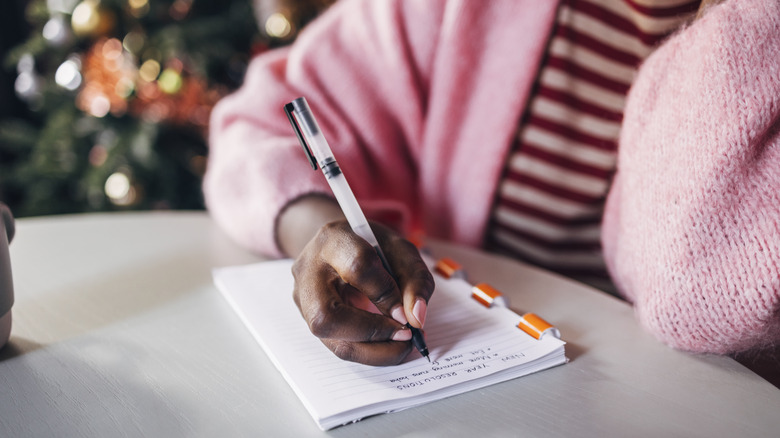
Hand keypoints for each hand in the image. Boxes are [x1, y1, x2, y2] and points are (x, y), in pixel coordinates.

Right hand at [291, 220, 433, 365]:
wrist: (340, 248)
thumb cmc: (372, 247)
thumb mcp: (401, 251)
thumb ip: (415, 280)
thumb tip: (416, 318)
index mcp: (334, 239)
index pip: (357, 268)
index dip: (386, 294)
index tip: (408, 312)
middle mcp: (309, 271)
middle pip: (327, 316)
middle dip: (373, 333)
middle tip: (406, 336)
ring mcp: (303, 299)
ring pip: (332, 340)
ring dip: (375, 351)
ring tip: (403, 345)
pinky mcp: (309, 321)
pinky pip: (338, 346)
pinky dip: (369, 352)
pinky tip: (389, 345)